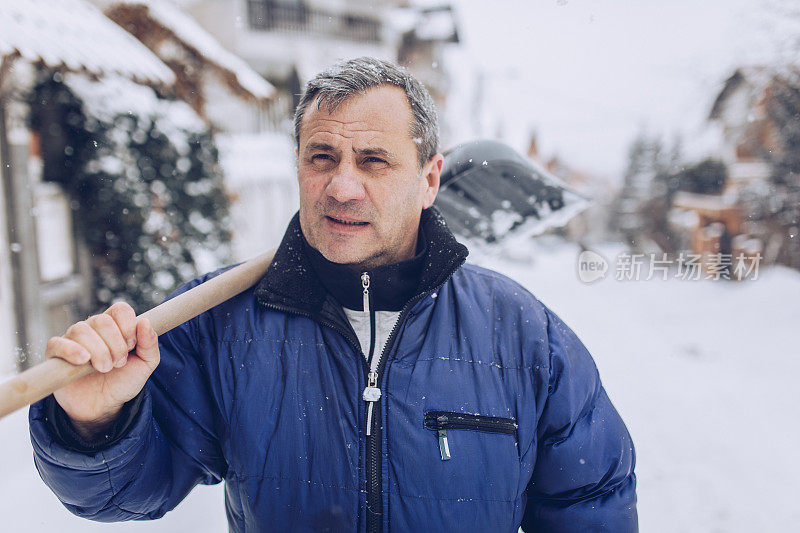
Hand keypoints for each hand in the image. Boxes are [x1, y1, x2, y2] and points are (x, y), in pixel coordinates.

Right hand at [45, 302, 159, 435]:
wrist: (103, 406)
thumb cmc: (123, 381)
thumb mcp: (145, 364)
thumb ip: (150, 343)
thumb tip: (144, 322)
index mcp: (115, 325)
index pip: (120, 309)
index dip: (128, 325)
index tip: (131, 346)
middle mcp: (92, 328)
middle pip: (102, 320)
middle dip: (115, 344)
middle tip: (119, 363)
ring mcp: (72, 339)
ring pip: (81, 330)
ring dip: (98, 351)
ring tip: (104, 369)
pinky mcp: (55, 354)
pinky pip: (57, 343)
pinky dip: (71, 350)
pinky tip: (83, 360)